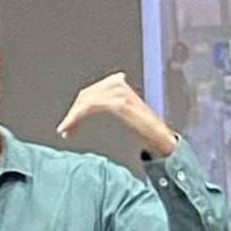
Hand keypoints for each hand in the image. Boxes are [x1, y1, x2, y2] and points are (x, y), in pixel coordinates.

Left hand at [56, 72, 177, 156]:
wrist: (165, 143)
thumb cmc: (152, 135)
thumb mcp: (133, 119)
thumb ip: (121, 110)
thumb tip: (107, 107)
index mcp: (123, 87)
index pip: (95, 89)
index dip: (80, 104)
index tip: (70, 121)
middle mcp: (122, 87)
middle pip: (89, 93)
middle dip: (75, 111)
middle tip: (65, 128)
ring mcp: (122, 95)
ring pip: (89, 99)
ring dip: (74, 116)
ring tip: (66, 130)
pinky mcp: (122, 105)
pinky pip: (93, 106)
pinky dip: (78, 117)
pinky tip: (71, 128)